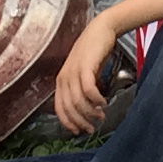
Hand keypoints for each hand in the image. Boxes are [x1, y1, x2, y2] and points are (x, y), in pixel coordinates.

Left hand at [52, 18, 122, 133]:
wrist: (101, 29)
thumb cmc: (93, 53)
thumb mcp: (83, 73)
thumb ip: (81, 90)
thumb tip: (86, 110)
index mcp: (60, 81)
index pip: (59, 108)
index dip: (68, 122)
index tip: (79, 131)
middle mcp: (64, 77)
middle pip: (69, 108)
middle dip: (81, 121)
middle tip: (92, 128)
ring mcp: (73, 72)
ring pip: (78, 101)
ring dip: (90, 112)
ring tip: (101, 115)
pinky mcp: (86, 66)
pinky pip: (88, 89)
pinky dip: (96, 99)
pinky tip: (103, 102)